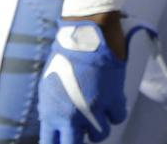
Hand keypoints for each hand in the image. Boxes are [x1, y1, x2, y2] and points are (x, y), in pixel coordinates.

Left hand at [38, 18, 152, 143]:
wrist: (86, 33)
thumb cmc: (65, 55)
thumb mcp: (48, 85)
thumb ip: (51, 109)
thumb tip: (56, 125)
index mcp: (50, 112)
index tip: (65, 140)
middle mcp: (71, 115)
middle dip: (78, 142)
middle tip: (83, 132)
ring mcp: (93, 109)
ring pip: (99, 135)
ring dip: (98, 127)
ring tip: (97, 113)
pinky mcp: (113, 98)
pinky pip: (118, 118)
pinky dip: (115, 111)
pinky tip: (111, 101)